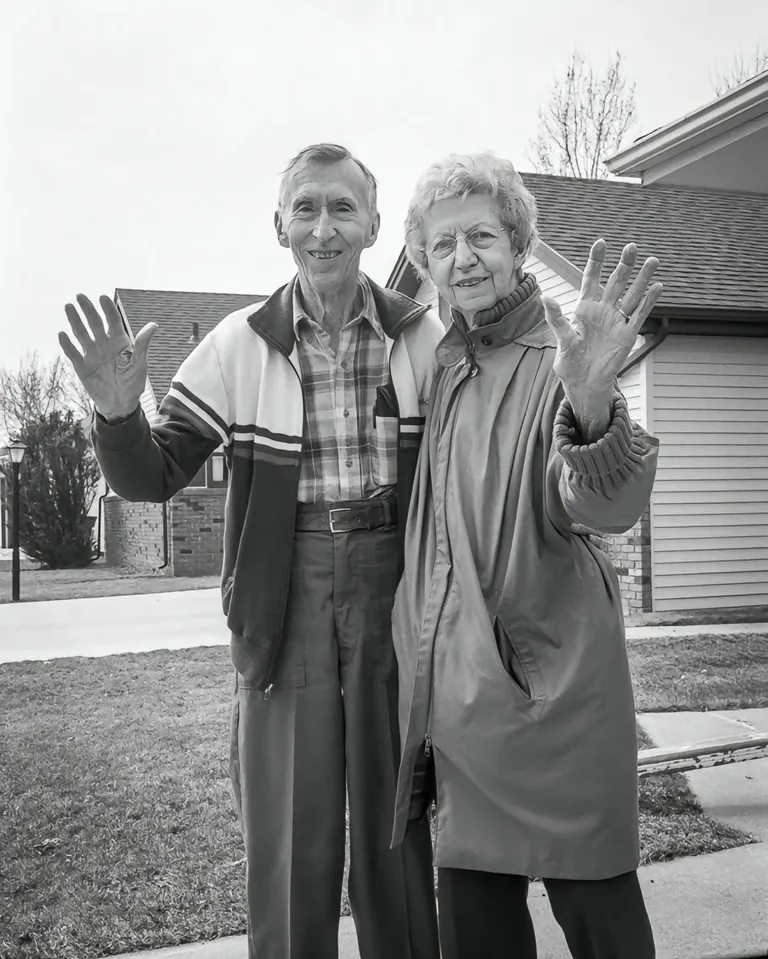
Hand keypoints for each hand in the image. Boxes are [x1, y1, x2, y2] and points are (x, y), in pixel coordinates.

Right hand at [59, 294, 156, 421]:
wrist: (121, 403)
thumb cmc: (133, 382)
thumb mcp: (140, 364)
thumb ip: (142, 345)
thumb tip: (154, 325)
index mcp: (119, 341)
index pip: (113, 321)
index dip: (108, 309)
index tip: (103, 298)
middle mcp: (104, 344)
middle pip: (94, 323)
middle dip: (88, 309)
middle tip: (80, 296)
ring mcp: (92, 354)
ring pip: (81, 334)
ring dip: (75, 321)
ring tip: (68, 306)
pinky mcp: (82, 367)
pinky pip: (73, 353)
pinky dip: (67, 345)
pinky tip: (62, 334)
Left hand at [542, 239, 662, 395]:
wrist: (585, 383)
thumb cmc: (570, 361)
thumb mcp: (562, 339)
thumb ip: (556, 318)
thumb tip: (546, 297)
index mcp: (584, 308)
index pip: (591, 279)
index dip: (596, 262)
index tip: (601, 243)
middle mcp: (602, 310)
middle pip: (615, 282)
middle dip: (624, 265)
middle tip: (632, 246)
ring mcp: (617, 321)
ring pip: (632, 295)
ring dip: (642, 279)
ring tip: (652, 261)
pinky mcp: (628, 334)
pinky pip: (640, 314)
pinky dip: (649, 301)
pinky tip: (658, 286)